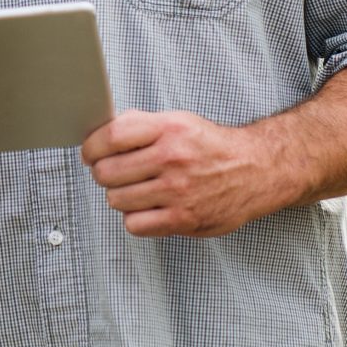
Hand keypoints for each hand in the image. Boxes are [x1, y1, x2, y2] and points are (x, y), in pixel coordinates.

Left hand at [80, 109, 296, 238]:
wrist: (256, 170)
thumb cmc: (212, 147)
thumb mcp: (179, 121)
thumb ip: (141, 125)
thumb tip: (102, 132)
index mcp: (169, 129)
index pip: (111, 136)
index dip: (91, 147)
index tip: (89, 154)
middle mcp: (173, 159)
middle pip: (107, 172)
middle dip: (103, 174)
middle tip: (113, 174)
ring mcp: (178, 191)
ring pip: (116, 200)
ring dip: (120, 197)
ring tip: (136, 191)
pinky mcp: (184, 219)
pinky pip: (135, 225)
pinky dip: (135, 219)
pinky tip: (147, 209)